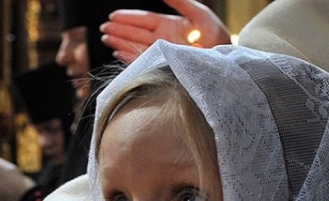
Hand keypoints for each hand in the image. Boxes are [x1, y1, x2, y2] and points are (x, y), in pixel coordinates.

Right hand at [100, 0, 230, 63]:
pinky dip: (130, 57)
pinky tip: (118, 53)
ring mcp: (162, 54)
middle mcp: (163, 40)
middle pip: (136, 33)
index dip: (128, 18)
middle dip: (119, 30)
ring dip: (120, 43)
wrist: (225, 61)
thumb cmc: (217, 36)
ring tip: (106, 39)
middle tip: (104, 29)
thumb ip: (181, 2)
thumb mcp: (200, 15)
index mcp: (170, 26)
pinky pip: (142, 61)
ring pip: (136, 46)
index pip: (144, 21)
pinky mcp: (163, 66)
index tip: (113, 16)